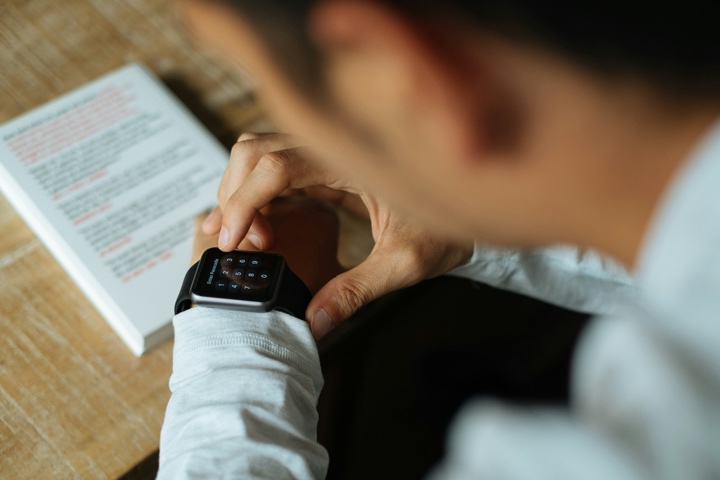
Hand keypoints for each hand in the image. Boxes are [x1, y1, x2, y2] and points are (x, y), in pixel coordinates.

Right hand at [204, 133, 472, 337]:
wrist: (476, 197)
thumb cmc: (451, 221)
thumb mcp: (408, 261)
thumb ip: (358, 289)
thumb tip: (314, 322)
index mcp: (351, 157)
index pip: (275, 166)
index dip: (244, 203)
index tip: (232, 242)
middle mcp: (334, 145)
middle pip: (255, 150)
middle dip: (234, 195)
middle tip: (241, 245)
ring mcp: (329, 152)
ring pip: (260, 153)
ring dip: (242, 191)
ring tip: (249, 237)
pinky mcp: (328, 165)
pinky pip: (279, 169)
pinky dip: (258, 194)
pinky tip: (256, 226)